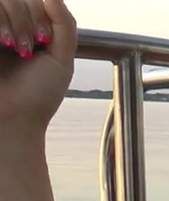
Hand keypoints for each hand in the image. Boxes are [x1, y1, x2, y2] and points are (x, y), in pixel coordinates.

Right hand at [0, 0, 76, 140]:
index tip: (46, 41)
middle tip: (29, 49)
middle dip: (28, 18)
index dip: (42, 12)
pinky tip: (4, 44)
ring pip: (3, 1)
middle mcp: (5, 27)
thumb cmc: (38, 96)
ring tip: (16, 48)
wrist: (13, 121)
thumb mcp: (61, 58)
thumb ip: (64, 24)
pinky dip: (1, 23)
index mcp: (26, 29)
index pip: (35, 0)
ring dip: (15, 20)